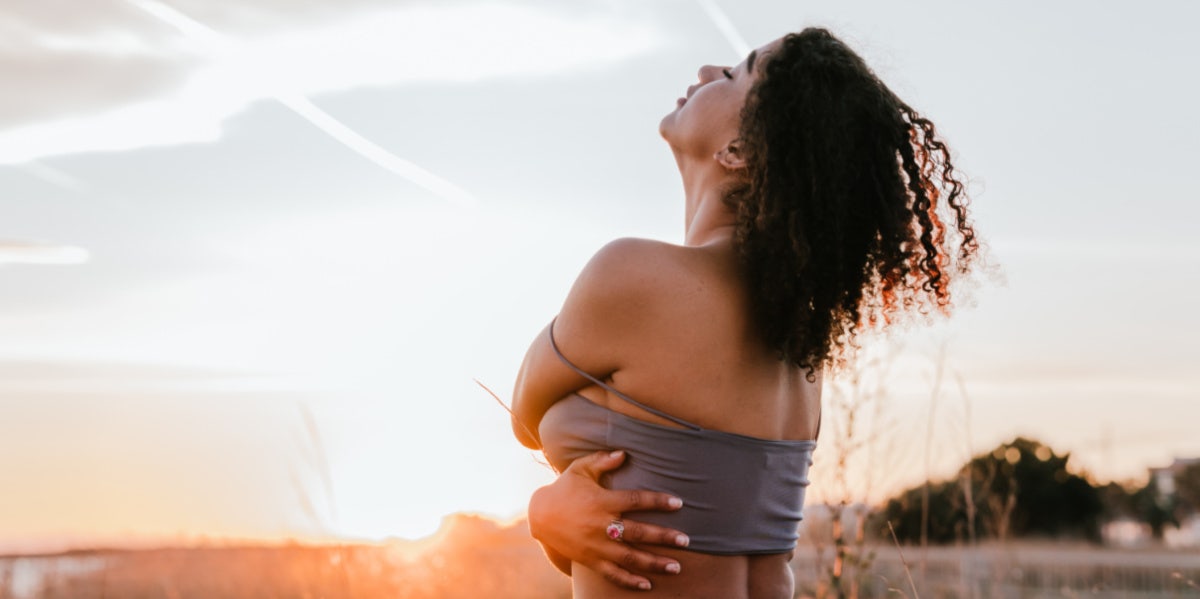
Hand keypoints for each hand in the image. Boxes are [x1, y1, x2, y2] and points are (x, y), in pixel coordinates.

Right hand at [528, 450, 690, 590]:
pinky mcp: (590, 560)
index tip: (678, 503)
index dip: (657, 501)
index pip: (635, 500)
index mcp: (602, 501)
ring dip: (654, 563)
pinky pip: (612, 574)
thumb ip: (602, 460)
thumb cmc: (565, 488)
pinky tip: (647, 585)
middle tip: (686, 540)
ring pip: (629, 557)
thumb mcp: (580, 469)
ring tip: (676, 567)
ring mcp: (596, 546)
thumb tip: (624, 453)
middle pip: (638, 532)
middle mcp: (601, 525)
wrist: (540, 516)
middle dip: (663, 537)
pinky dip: (629, 581)